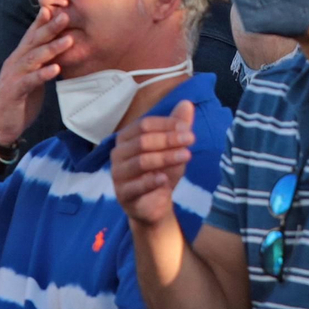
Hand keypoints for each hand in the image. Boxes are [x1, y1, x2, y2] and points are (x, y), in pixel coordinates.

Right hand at [0, 8, 73, 146]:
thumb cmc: (19, 99)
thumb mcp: (32, 76)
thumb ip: (41, 62)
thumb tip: (59, 49)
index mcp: (20, 57)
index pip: (32, 35)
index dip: (43, 21)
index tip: (58, 6)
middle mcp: (15, 63)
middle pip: (33, 42)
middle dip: (50, 28)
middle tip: (65, 16)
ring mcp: (14, 77)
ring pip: (33, 58)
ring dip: (51, 49)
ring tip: (68, 41)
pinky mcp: (15, 92)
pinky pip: (30, 81)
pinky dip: (42, 74)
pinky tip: (55, 69)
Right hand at [111, 100, 196, 226]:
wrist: (154, 204)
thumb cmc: (161, 171)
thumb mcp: (173, 148)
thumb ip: (178, 127)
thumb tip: (187, 103)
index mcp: (126, 138)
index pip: (144, 124)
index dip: (167, 124)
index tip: (188, 129)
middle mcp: (118, 154)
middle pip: (143, 141)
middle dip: (169, 139)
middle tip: (191, 140)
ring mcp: (118, 174)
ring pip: (141, 161)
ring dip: (166, 157)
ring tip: (187, 156)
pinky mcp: (122, 194)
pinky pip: (136, 186)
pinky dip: (151, 181)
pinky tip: (165, 178)